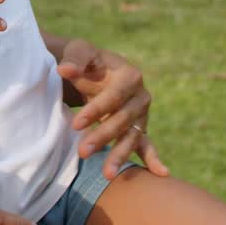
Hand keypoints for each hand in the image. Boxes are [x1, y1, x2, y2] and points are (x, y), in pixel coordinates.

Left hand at [56, 39, 168, 178]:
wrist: (95, 70)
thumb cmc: (87, 60)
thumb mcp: (80, 51)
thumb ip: (74, 60)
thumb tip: (65, 69)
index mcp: (130, 75)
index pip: (114, 97)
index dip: (95, 111)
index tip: (75, 125)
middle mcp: (141, 96)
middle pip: (123, 120)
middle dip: (103, 137)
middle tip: (83, 152)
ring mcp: (141, 114)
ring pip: (132, 137)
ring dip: (120, 155)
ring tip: (107, 174)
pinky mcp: (138, 128)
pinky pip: (146, 145)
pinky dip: (152, 159)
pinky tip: (160, 174)